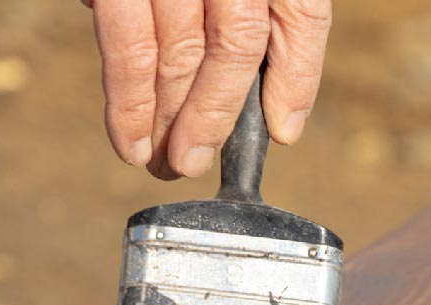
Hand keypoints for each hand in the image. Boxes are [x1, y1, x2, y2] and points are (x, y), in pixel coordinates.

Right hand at [83, 0, 330, 179]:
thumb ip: (242, 5)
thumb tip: (260, 94)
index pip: (301, 13)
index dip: (297, 79)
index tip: (282, 129)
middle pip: (238, 44)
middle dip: (216, 116)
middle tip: (194, 162)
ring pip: (181, 54)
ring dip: (170, 120)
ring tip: (162, 160)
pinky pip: (128, 47)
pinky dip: (129, 103)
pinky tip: (130, 141)